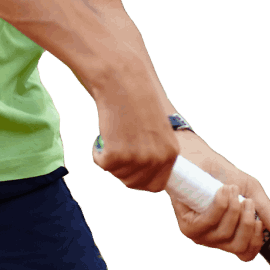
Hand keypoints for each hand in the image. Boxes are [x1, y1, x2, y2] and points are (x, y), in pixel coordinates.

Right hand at [90, 68, 178, 192]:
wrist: (122, 84)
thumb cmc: (137, 104)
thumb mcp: (158, 133)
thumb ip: (156, 155)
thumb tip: (146, 177)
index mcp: (171, 155)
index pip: (156, 186)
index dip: (140, 179)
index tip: (131, 168)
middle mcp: (156, 160)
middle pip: (133, 183)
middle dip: (122, 169)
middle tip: (119, 146)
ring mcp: (137, 159)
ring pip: (117, 174)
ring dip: (110, 158)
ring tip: (114, 135)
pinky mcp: (116, 156)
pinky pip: (102, 164)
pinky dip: (98, 152)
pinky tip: (104, 134)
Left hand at [170, 151, 269, 263]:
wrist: (202, 160)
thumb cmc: (226, 177)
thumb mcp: (252, 191)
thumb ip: (265, 210)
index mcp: (233, 235)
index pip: (246, 254)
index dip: (256, 242)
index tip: (260, 223)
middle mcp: (217, 240)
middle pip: (238, 247)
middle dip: (247, 222)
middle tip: (248, 201)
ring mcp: (202, 235)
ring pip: (224, 233)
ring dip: (233, 208)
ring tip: (232, 188)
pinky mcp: (188, 226)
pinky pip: (209, 222)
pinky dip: (220, 205)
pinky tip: (222, 191)